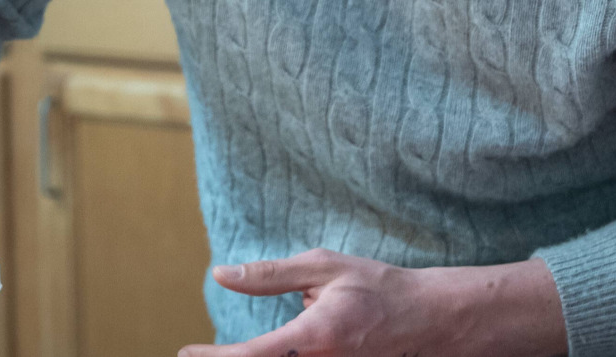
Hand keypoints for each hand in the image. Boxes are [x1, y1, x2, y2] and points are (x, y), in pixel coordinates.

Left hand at [178, 250, 566, 356]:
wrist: (429, 318)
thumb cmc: (377, 287)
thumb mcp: (323, 267)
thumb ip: (271, 274)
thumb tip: (222, 275)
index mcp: (315, 336)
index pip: (253, 355)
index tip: (185, 353)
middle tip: (198, 353)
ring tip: (221, 351)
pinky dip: (278, 356)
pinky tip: (262, 350)